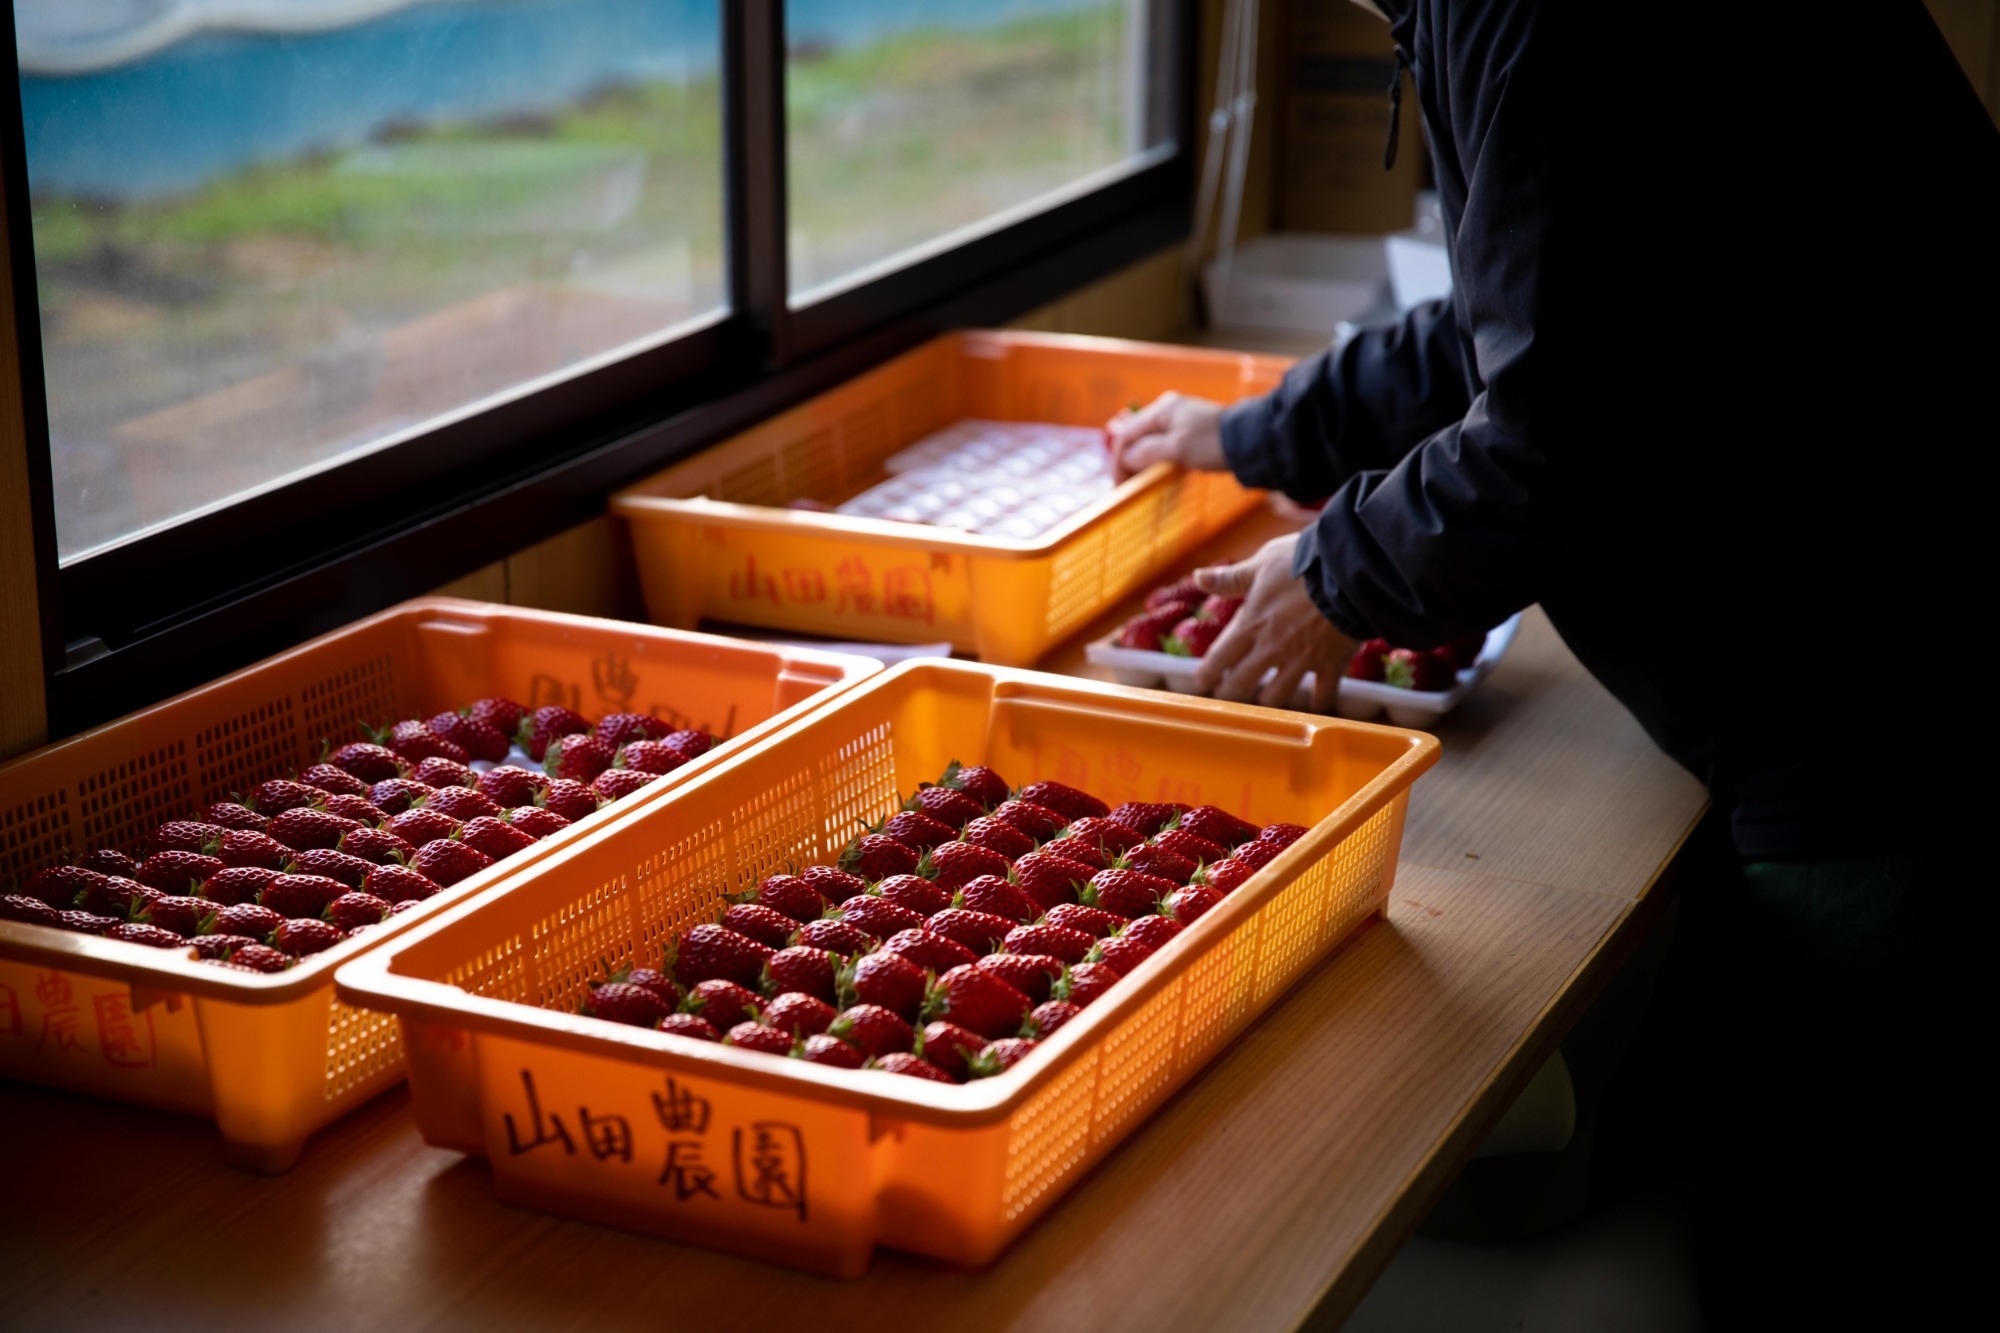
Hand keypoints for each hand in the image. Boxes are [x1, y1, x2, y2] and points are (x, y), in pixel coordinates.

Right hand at [1105, 392, 1226, 481]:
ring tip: (1139, 482)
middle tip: (1126, 485)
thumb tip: (1125, 457)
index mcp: (1162, 410)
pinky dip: (1157, 460)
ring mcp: (1180, 420)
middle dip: (1128, 461)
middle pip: (1137, 436)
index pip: (1127, 433)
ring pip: (1150, 442)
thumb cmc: (1212, 443)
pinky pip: (1165, 445)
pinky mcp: (1191, 432)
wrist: (1251, 441)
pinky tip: (1158, 473)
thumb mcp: (1176, 448)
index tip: (1119, 483)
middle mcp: (1168, 411)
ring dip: (1142, 462)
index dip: (1118, 459)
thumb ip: (1146, 451)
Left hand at [1192, 535, 1358, 711]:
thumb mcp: (1261, 564)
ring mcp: (1301, 661)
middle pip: (1241, 684)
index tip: (1201, 683)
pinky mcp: (1331, 665)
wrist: (1350, 572)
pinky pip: (1322, 695)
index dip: (1207, 674)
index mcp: (1251, 624)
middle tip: (1227, 695)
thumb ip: (1230, 578)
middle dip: (1230, 692)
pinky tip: (1315, 704)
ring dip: (1269, 700)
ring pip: (1276, 697)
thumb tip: (1198, 578)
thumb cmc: (1303, 563)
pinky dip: (1318, 702)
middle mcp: (1272, 649)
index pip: (1219, 657)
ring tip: (1266, 700)